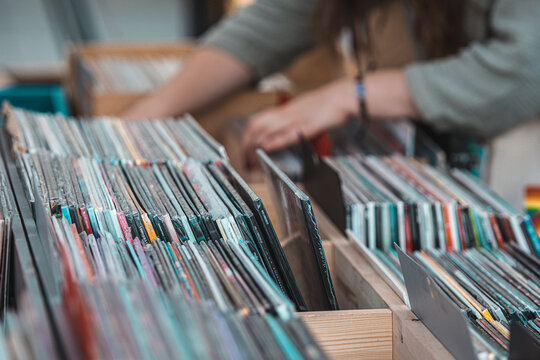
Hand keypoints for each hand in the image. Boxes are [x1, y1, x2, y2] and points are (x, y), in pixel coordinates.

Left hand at [242, 77, 357, 163]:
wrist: (345, 95)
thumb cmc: (328, 103)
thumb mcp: (304, 109)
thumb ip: (291, 120)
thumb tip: (281, 132)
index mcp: (285, 109)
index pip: (257, 120)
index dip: (247, 135)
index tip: (244, 149)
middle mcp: (287, 112)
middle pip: (257, 125)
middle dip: (246, 143)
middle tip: (244, 159)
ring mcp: (297, 118)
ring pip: (268, 130)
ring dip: (256, 145)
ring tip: (251, 159)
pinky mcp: (309, 126)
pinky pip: (288, 134)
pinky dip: (275, 141)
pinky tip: (267, 148)